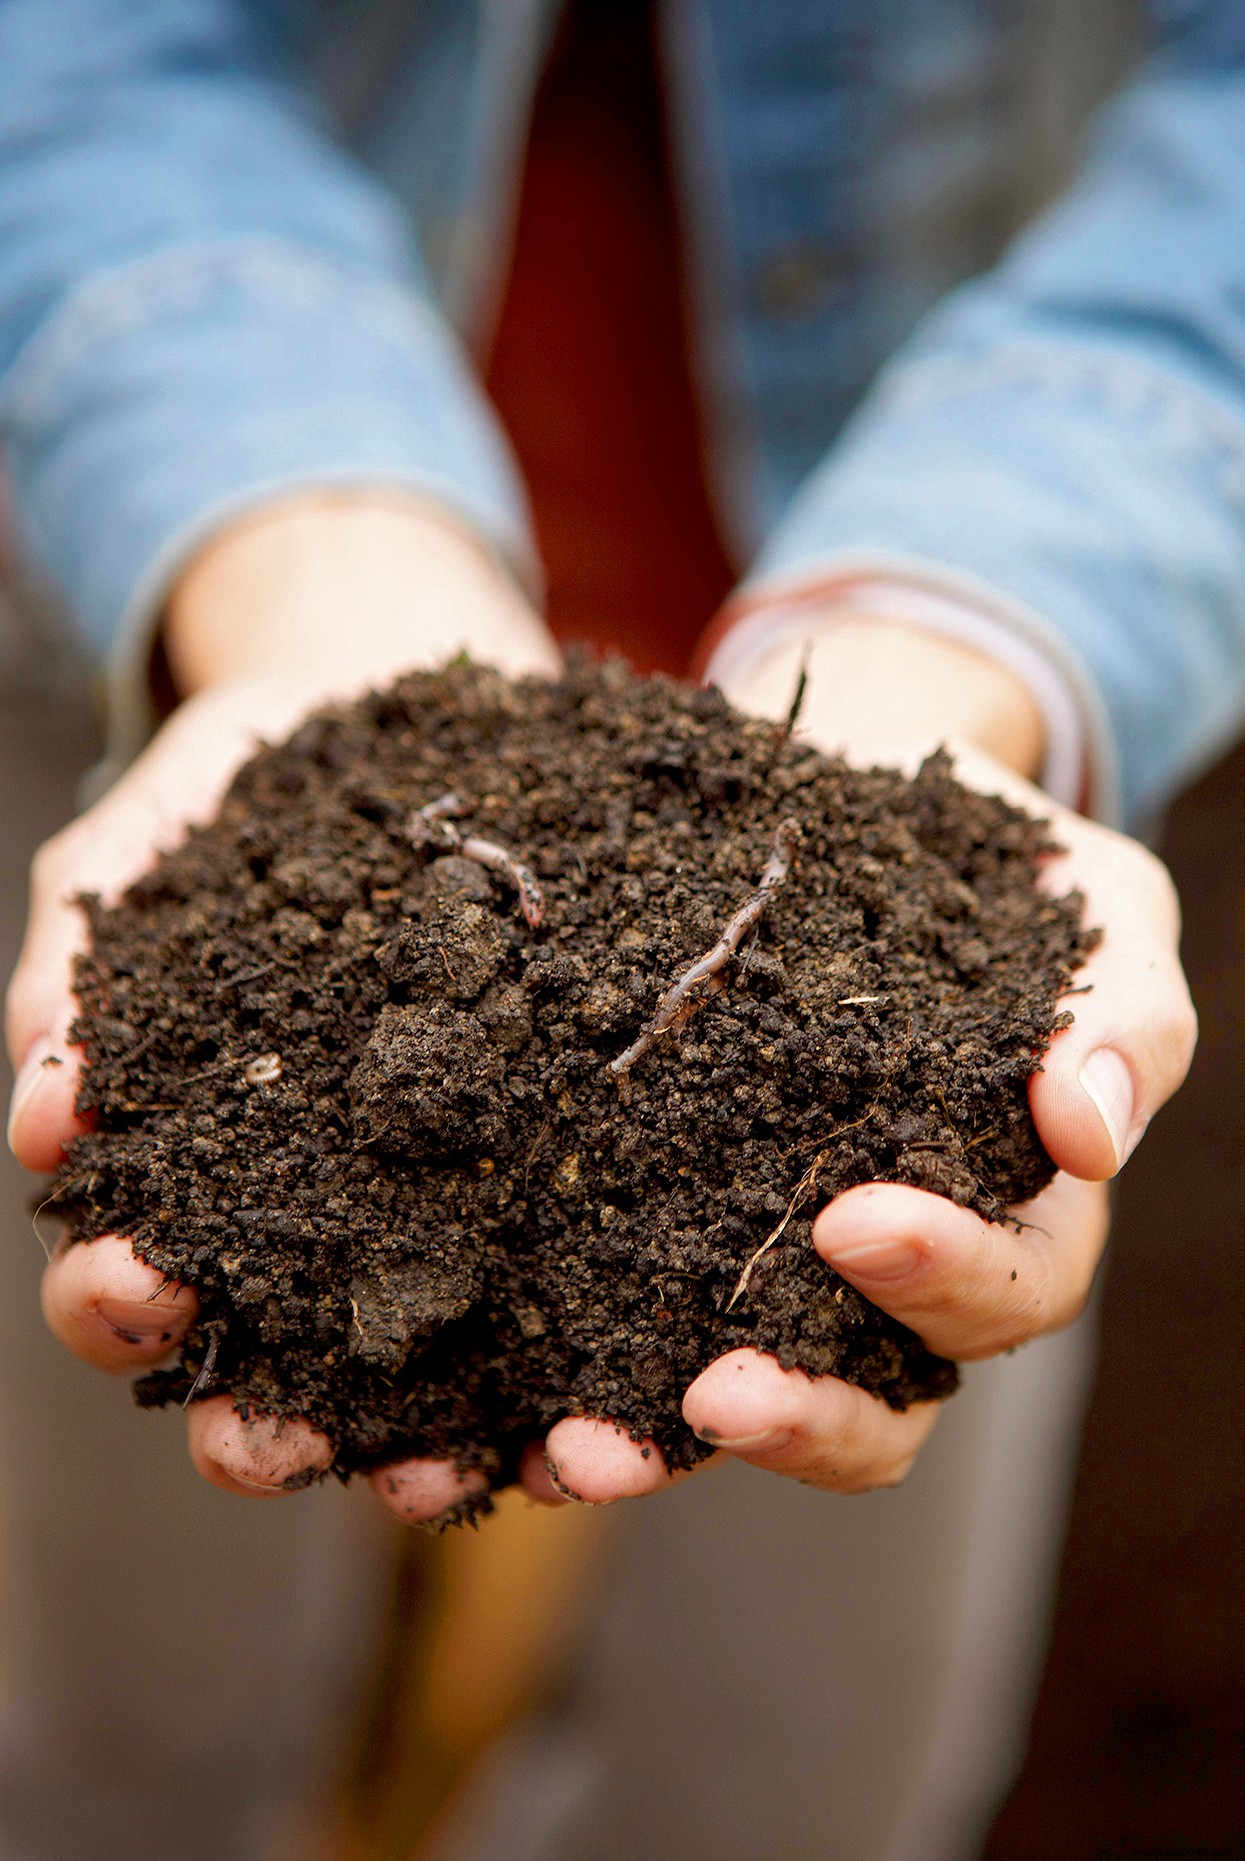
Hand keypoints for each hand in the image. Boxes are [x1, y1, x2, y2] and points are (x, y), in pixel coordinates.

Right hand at [8, 490, 569, 1524]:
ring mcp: (438, 1210)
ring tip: (441, 1471)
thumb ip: (80, 969)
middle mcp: (311, 1217)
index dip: (120, 1306)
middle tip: (268, 1433)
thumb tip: (45, 1095)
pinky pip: (566, 1290)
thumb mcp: (139, 862)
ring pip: (421, 1370)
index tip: (142, 1286)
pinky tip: (601, 1394)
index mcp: (192, 1166)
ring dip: (417, 1443)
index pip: (132, 1278)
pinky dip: (571, 1359)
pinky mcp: (555, 1180)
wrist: (380, 704)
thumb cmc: (233, 794)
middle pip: (266, 1364)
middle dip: (256, 1423)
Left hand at [534, 617, 1195, 1504]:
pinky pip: (627, 1333)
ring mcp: (777, 1263)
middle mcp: (896, 1268)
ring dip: (658, 1445)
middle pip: (875, 1398)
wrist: (852, 790)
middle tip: (712, 1398)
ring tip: (573, 1456)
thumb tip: (1089, 1130)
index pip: (1008, 1288)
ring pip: (738, 1396)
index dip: (944, 1276)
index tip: (851, 1219)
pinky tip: (501, 1426)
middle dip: (798, 1416)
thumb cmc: (991, 861)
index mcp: (1015, 1209)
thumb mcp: (1095, 913)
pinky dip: (569, 1391)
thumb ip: (1122, 1014)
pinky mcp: (668, 1228)